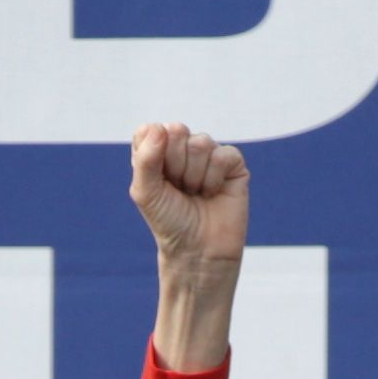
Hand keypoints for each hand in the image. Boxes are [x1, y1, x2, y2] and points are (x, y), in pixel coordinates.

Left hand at [129, 121, 248, 272]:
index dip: (153, 154)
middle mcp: (182, 148)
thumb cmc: (169, 222)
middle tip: (179, 189)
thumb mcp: (145, 193)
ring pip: (201, 143)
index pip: (151, 130)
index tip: (157, 181)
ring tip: (195, 194)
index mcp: (157, 151)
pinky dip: (214, 179)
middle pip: (177, 130)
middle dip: (175, 165)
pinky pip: (222, 155)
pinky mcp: (232, 163)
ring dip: (194, 176)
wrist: (198, 251)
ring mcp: (208, 153)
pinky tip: (213, 193)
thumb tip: (161, 127)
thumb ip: (145, 158)